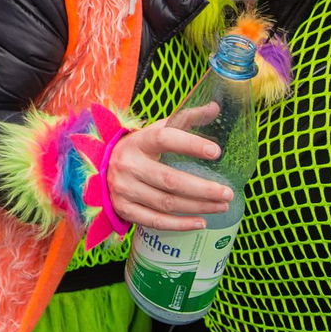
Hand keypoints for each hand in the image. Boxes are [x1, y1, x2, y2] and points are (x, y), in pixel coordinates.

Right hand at [105, 103, 231, 231]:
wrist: (102, 167)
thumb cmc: (140, 148)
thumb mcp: (156, 130)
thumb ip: (185, 119)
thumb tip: (214, 107)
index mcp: (138, 141)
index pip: (164, 139)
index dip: (190, 145)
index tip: (216, 152)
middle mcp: (128, 165)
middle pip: (170, 180)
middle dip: (203, 189)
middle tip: (228, 193)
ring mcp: (124, 189)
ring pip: (166, 203)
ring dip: (198, 207)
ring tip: (222, 206)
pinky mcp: (124, 209)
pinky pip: (155, 221)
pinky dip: (180, 225)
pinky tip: (201, 222)